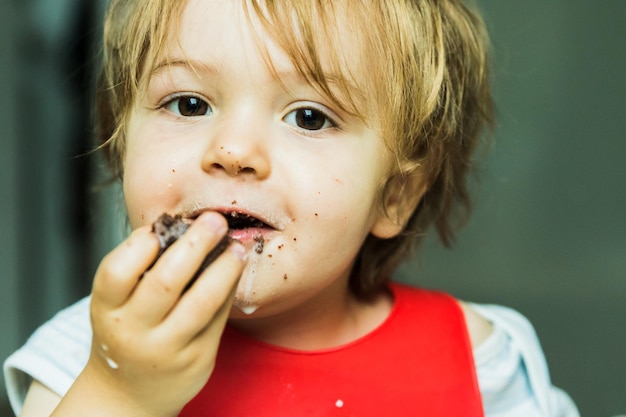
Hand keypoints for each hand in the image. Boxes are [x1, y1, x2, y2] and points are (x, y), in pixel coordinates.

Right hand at [56, 212, 246, 416]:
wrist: (129, 394)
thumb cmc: (126, 332)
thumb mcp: (117, 304)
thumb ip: (141, 270)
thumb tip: (185, 228)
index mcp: (106, 310)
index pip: (116, 272)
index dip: (139, 245)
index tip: (163, 225)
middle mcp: (133, 332)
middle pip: (165, 282)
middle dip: (195, 244)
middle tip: (215, 220)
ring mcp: (167, 349)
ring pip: (201, 302)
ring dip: (224, 268)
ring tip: (236, 247)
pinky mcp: (197, 359)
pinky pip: (218, 318)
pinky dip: (229, 290)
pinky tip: (235, 271)